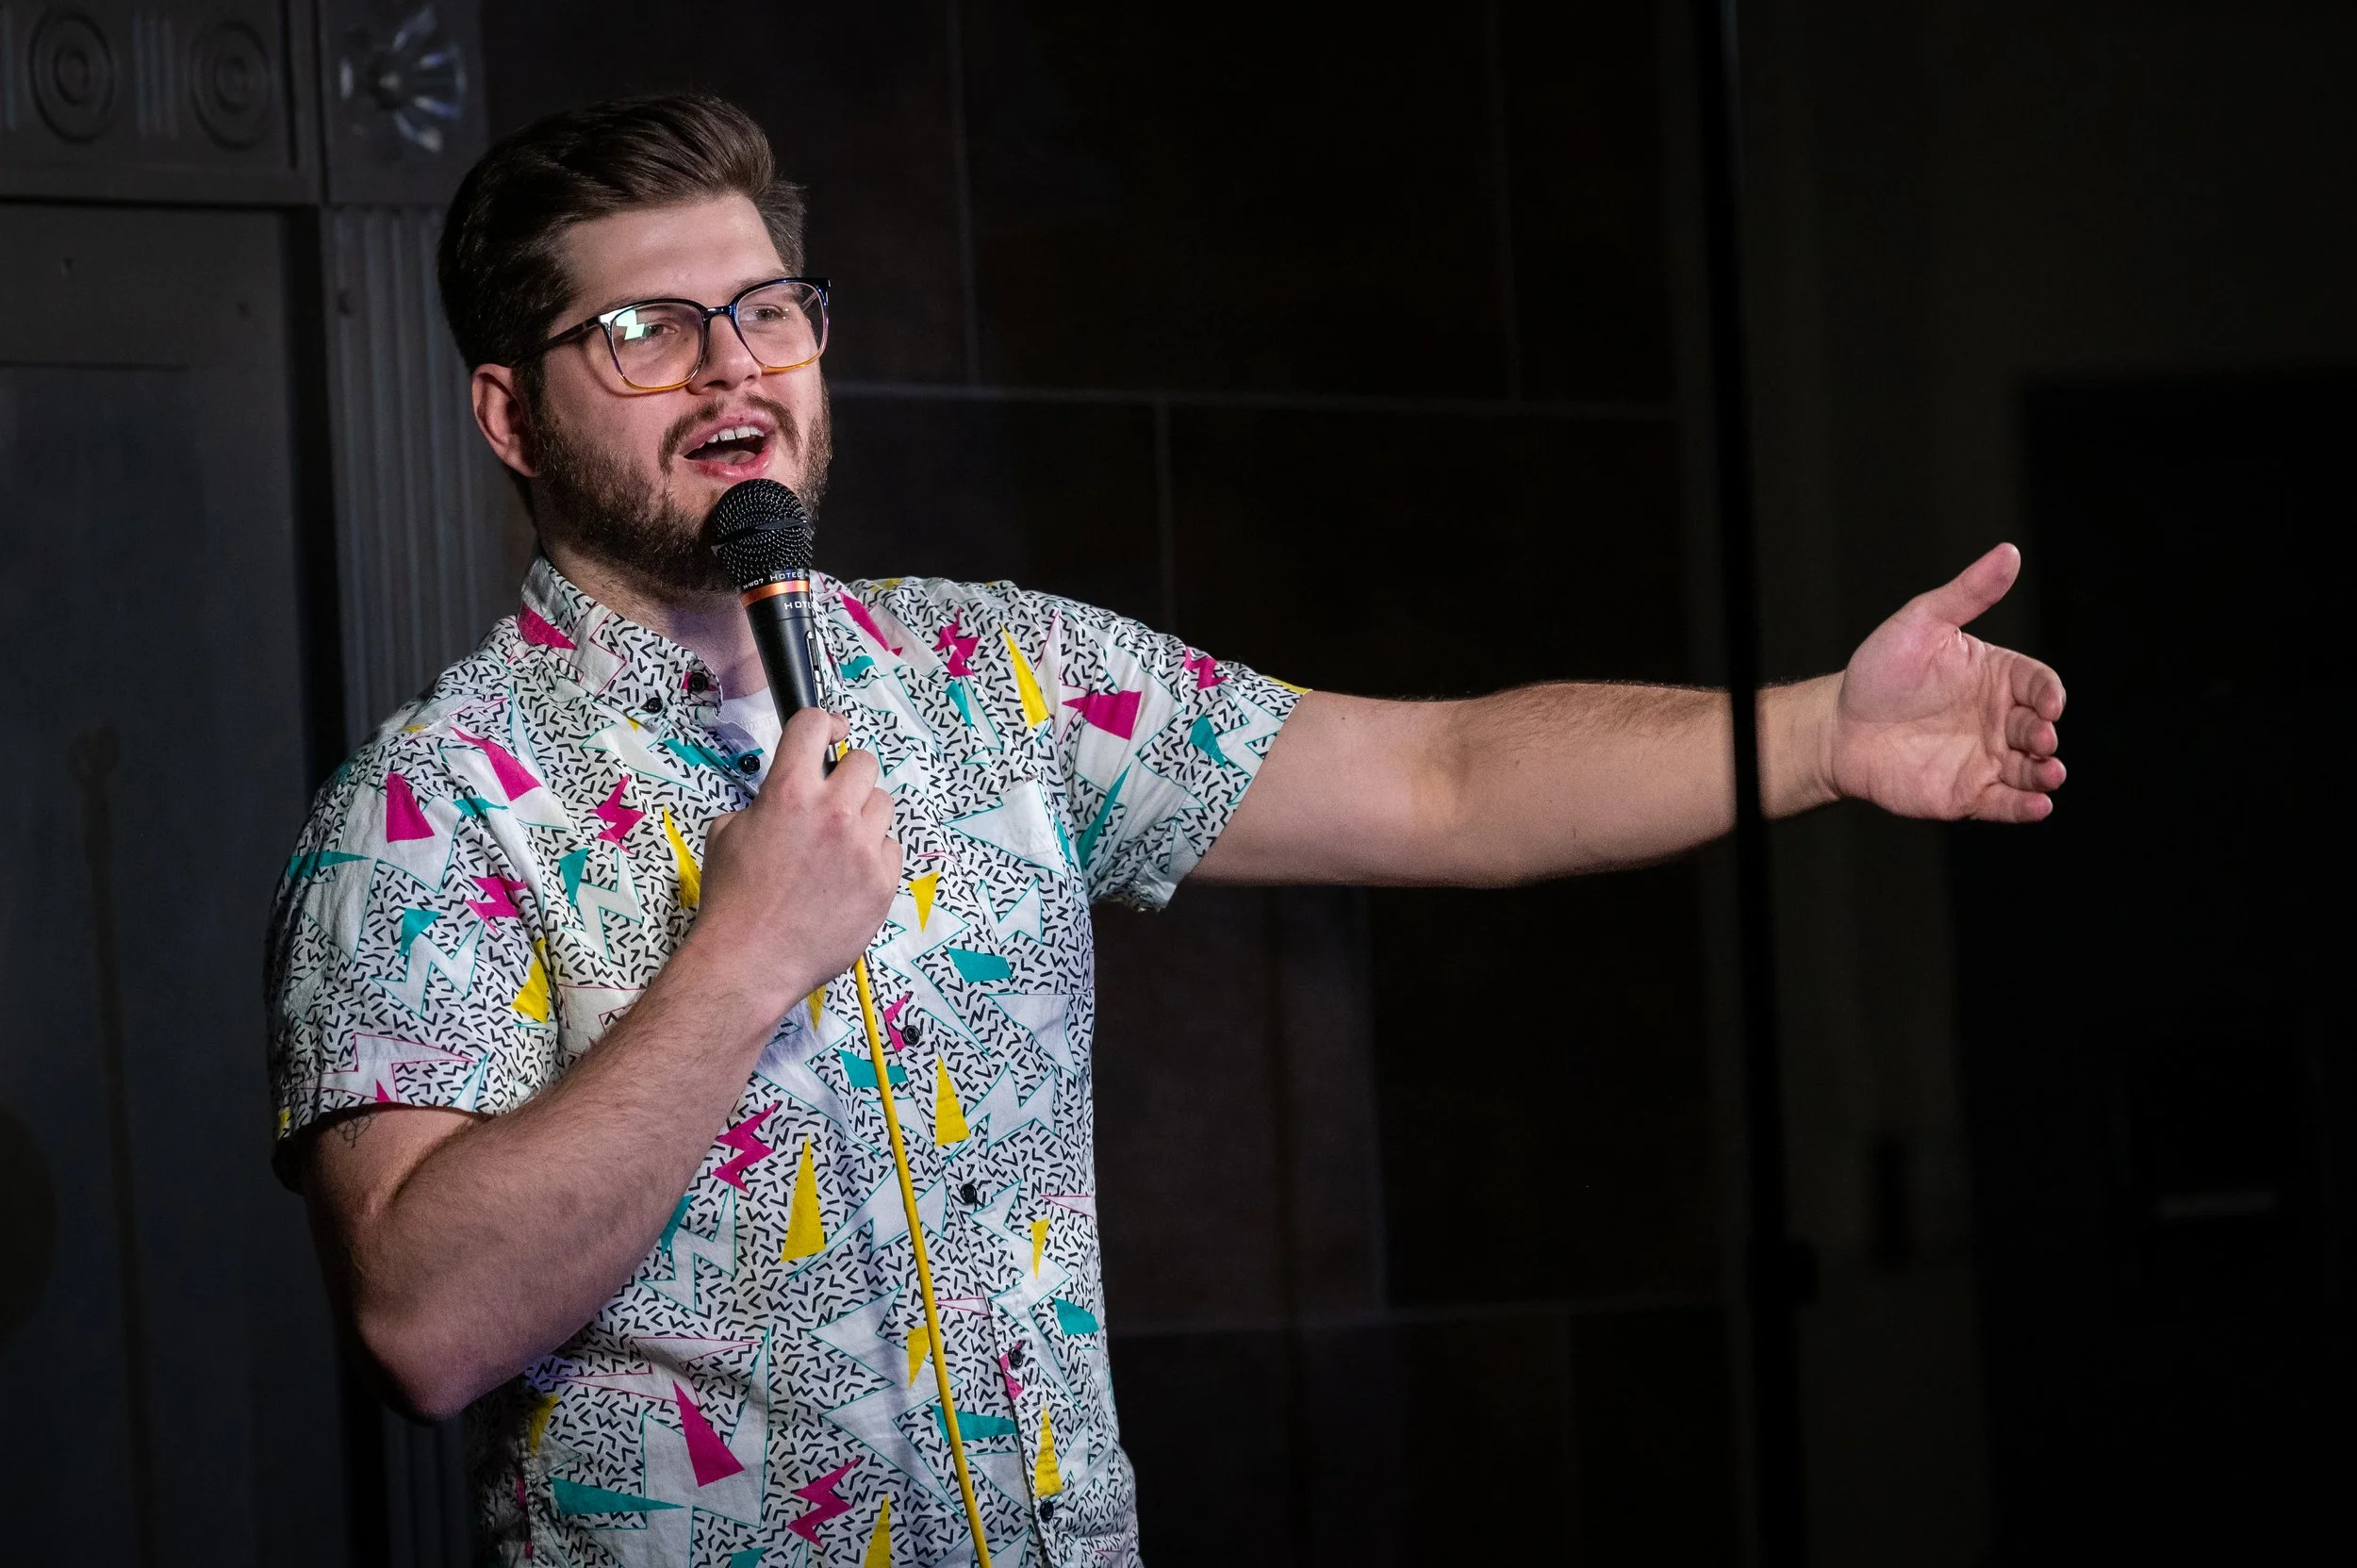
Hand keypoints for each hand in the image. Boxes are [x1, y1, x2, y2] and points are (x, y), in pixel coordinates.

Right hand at [685, 708, 901, 1015]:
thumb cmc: (733, 901)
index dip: (822, 722)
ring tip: (838, 845)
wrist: (750, 961)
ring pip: (883, 804)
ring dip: (864, 816)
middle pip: (864, 761)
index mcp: (789, 792)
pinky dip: (874, 857)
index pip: (816, 724)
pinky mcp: (883, 883)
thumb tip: (783, 794)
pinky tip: (848, 876)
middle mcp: (833, 813)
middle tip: (831, 801)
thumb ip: (762, 802)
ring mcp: (863, 849)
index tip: (828, 732)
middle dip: (847, 776)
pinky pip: (892, 849)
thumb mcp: (726, 833)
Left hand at [1826, 543, 2066, 822]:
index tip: (2050, 703)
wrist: (1839, 726)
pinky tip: (2038, 806)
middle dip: (2046, 734)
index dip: (2049, 694)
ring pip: (2030, 769)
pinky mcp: (1968, 793)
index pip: (2039, 684)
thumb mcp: (1922, 622)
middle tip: (2042, 739)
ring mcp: (1987, 758)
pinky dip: (2025, 808)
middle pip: (2039, 727)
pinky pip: (2005, 804)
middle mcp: (1999, 719)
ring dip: (2046, 774)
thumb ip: (1967, 593)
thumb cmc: (1880, 671)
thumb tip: (2007, 553)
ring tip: (2049, 773)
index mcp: (1997, 677)